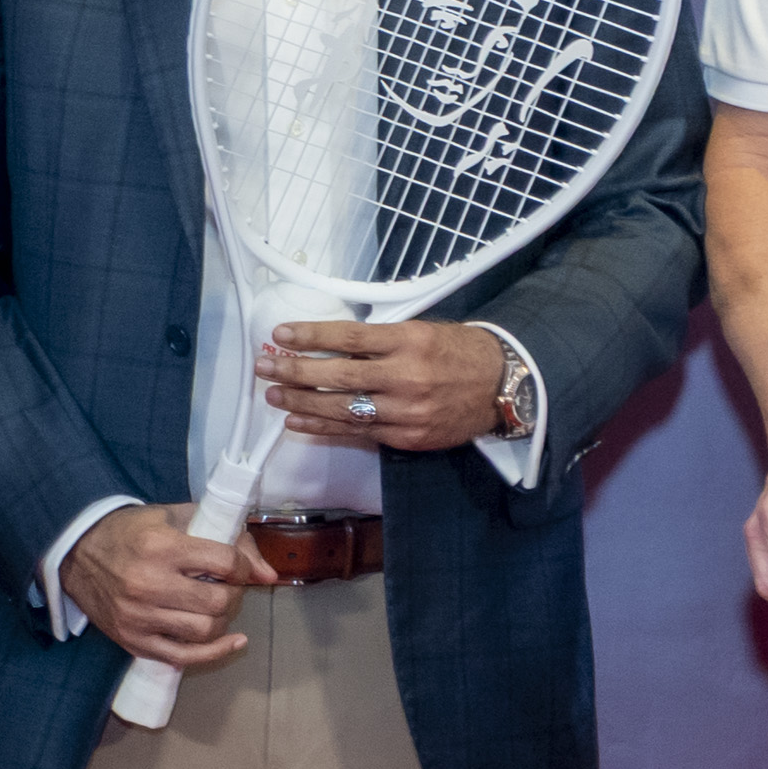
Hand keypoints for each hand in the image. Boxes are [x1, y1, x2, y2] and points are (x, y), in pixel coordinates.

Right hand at [63, 507, 275, 670]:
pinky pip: (183, 656)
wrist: (78, 552)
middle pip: (218, 602)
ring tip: (217, 606)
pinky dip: (215, 652)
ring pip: (205, 630)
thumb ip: (227, 537)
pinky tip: (232, 641)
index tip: (240, 568)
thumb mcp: (177, 517)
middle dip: (235, 595)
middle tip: (229, 587)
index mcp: (161, 546)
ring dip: (223, 619)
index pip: (225, 563)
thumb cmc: (132, 531)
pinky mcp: (133, 640)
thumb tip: (268, 574)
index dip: (243, 567)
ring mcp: (140, 616)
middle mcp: (149, 583)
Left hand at [259, 317, 513, 452]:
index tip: (281, 333)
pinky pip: (356, 432)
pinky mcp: (405, 437)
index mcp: (409, 340)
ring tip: (273, 393)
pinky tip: (297, 420)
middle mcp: (405, 376)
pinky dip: (323, 427)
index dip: (311, 335)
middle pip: (339, 374)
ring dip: (302, 401)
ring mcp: (405, 411)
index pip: (349, 336)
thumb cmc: (458, 351)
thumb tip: (330, 343)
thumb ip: (380, 339)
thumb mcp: (422, 331)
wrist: (501, 386)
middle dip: (296, 370)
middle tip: (266, 365)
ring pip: (343, 408)